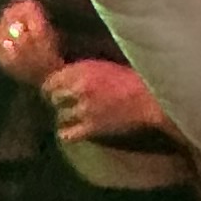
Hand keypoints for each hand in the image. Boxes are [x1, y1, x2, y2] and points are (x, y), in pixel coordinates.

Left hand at [43, 57, 167, 147]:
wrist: (149, 97)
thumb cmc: (131, 79)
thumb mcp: (103, 66)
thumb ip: (82, 71)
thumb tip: (66, 77)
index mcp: (82, 69)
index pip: (51, 81)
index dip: (53, 87)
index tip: (57, 91)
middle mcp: (79, 88)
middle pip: (54, 98)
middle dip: (59, 101)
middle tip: (66, 104)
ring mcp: (84, 108)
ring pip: (60, 115)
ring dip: (66, 116)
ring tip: (74, 117)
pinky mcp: (91, 127)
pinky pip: (67, 134)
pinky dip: (67, 134)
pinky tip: (73, 132)